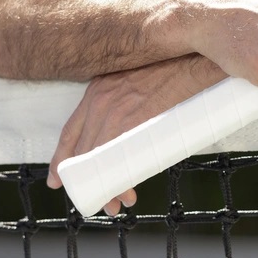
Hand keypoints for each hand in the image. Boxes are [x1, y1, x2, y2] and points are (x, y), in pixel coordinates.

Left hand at [47, 54, 225, 215]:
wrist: (199, 53)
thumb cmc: (178, 67)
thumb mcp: (140, 79)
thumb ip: (131, 101)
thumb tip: (135, 131)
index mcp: (99, 88)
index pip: (70, 131)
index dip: (62, 159)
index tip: (58, 179)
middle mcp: (101, 99)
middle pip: (83, 150)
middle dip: (89, 181)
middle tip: (100, 201)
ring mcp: (117, 109)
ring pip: (100, 158)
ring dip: (108, 186)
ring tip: (118, 204)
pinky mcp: (136, 118)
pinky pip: (119, 157)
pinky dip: (122, 180)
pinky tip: (127, 193)